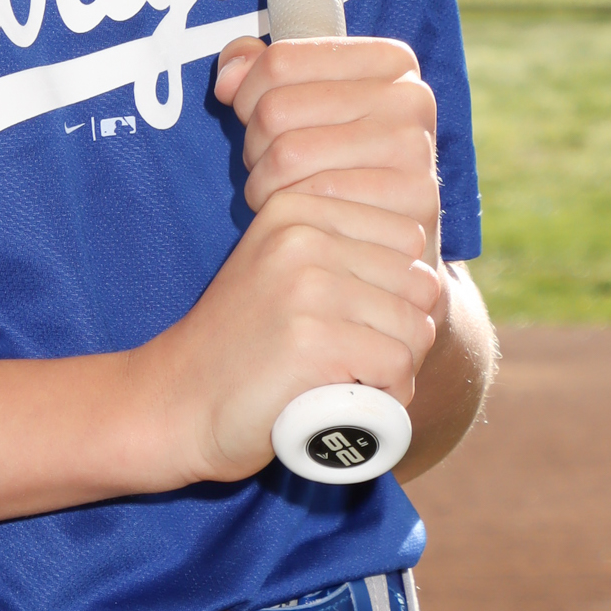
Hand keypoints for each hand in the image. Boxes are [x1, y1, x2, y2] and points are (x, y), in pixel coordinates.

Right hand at [131, 39, 443, 483]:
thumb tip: (434, 278)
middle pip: (420, 283)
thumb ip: (344, 251)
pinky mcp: (311, 340)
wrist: (176, 402)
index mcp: (297, 207)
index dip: (398, 292)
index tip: (352, 321)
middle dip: (403, 332)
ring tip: (347, 380)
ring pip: (416, 327)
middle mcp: (302, 236)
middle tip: (354, 359)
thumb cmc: (244, 346)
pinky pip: (397, 369)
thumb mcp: (283, 271)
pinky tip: (345, 401)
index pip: (408, 237)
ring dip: (396, 369)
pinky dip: (384, 399)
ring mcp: (306, 286)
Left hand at [216, 35, 440, 256]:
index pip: (280, 60)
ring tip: (275, 192)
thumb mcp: (312, 103)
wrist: (397, 238)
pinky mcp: (411, 200)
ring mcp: (415, 148)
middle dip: (253, 144)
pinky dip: (288, 214)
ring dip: (262, 183)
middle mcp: (410, 97)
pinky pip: (312, 200)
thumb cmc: (346, 163)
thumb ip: (263, 70)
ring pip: (286, 155)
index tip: (254, 120)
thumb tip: (228, 80)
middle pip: (277, 108)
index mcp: (388, 59)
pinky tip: (300, 217)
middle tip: (264, 166)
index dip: (247, 95)